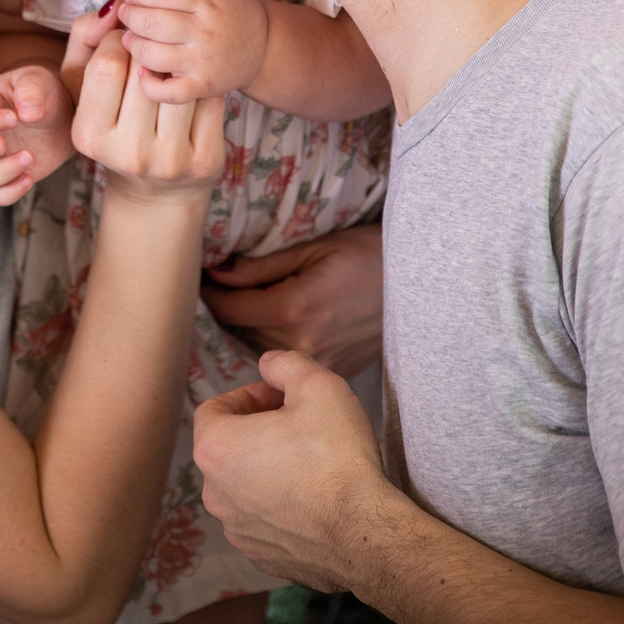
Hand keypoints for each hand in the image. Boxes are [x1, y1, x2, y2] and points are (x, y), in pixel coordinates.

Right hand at [0, 65, 73, 205]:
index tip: (13, 118)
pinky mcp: (4, 178)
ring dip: (0, 172)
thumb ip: (31, 90)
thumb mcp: (39, 80)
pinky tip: (29, 178)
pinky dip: (9, 193)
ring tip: (30, 157)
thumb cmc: (44, 94)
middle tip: (3, 145)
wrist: (63, 120)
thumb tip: (27, 114)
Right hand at [68, 4, 225, 199]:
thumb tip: (114, 7)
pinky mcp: (205, 160)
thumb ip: (84, 37)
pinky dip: (201, 85)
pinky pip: (209, 99)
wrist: (154, 189)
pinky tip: (191, 88)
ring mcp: (170, 160)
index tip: (124, 39)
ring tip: (170, 67)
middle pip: (146, 70)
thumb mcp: (81, 85)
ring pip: (181, 82)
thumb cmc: (113, 123)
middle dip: (150, 48)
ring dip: (178, 64)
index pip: (107, 63)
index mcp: (88, 135)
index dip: (118, 39)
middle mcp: (127, 153)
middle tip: (152, 49)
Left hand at [116, 0, 269, 102]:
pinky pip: (168, 93)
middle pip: (152, 23)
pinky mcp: (203, 87)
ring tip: (131, 38)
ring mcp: (204, 62)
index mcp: (209, 0)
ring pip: (152, 55)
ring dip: (132, 45)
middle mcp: (206, 31)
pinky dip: (148, 86)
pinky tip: (143, 73)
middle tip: (126, 14)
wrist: (265, 46)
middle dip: (129, 16)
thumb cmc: (233, 8)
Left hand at [194, 350, 402, 591]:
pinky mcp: (259, 556)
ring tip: (308, 464)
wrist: (363, 533)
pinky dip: (279, 507)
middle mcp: (214, 493)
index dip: (248, 396)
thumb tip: (268, 363)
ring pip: (243, 487)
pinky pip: (262, 521)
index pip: (214, 409)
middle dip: (257, 431)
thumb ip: (285, 364)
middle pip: (227, 449)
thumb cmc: (336, 456)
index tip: (282, 398)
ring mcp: (235, 530)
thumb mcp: (318, 386)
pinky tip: (313, 501)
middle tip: (299, 425)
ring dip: (266, 470)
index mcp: (215, 449)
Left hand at [203, 224, 382, 377]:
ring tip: (260, 298)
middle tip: (228, 282)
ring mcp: (318, 364)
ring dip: (252, 326)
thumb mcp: (313, 249)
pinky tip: (287, 321)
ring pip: (261, 348)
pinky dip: (278, 342)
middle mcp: (302, 344)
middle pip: (241, 330)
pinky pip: (287, 361)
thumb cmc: (370, 256)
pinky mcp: (331, 374)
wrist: (423, 285)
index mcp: (294, 308)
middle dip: (230, 306)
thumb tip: (215, 272)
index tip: (201, 276)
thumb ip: (259, 266)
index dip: (209, 292)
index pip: (228, 308)